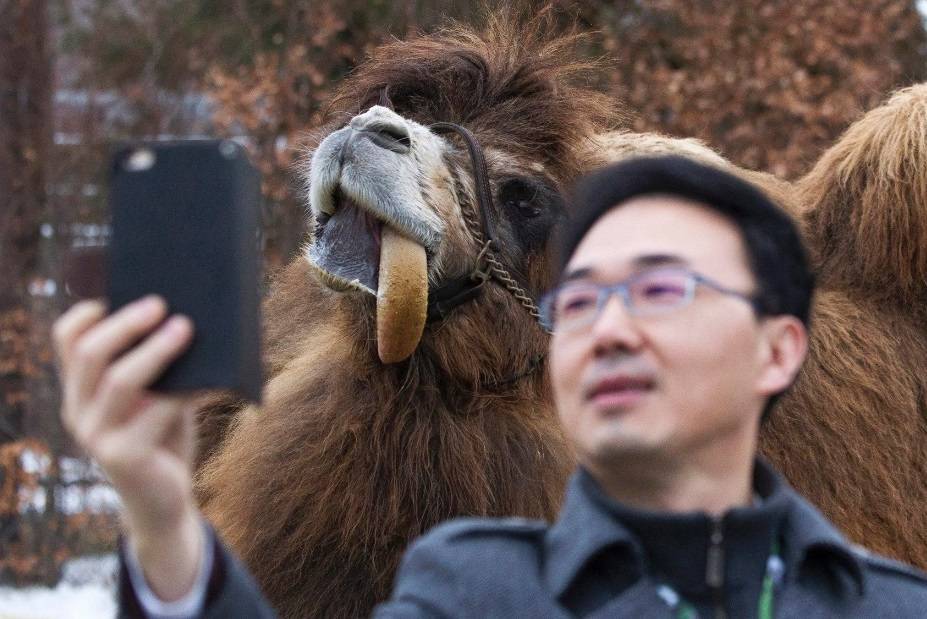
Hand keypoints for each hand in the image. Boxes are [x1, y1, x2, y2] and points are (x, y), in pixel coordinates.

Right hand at [53, 296, 202, 600]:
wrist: (163, 502)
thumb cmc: (163, 437)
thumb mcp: (155, 396)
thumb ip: (157, 367)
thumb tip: (188, 316)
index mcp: (79, 389)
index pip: (66, 340)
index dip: (88, 312)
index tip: (118, 291)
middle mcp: (78, 410)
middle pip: (91, 353)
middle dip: (127, 323)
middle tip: (161, 303)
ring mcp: (96, 436)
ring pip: (121, 381)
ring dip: (156, 350)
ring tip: (186, 328)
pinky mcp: (124, 457)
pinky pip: (158, 411)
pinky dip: (187, 389)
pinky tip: (213, 376)